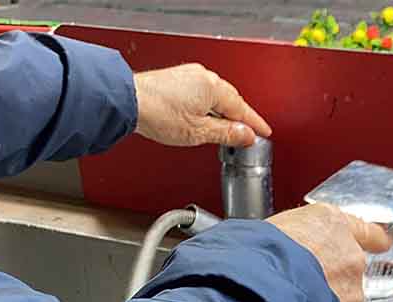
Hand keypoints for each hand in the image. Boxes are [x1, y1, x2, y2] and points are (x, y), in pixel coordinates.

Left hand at [133, 64, 271, 146]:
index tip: (264, 132)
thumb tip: (246, 135)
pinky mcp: (178, 79)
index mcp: (214, 88)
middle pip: (230, 100)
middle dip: (239, 118)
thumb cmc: (158, 113)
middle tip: (246, 135)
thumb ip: (226, 133)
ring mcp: (190, 75)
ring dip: (222, 113)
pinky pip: (202, 92)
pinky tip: (204, 117)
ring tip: (224, 130)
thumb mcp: (199, 132)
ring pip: (215, 96)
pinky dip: (208, 106)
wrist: (128, 101)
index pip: (242, 109)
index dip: (255, 124)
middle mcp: (204, 77)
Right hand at [267, 205, 391, 301]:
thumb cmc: (252, 259)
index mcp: (329, 224)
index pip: (362, 229)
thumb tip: (275, 254)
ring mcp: (353, 291)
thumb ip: (287, 244)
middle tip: (297, 292)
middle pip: (346, 271)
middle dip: (327, 283)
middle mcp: (349, 256)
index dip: (372, 237)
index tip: (382, 241)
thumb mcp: (266, 235)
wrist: (256, 295)